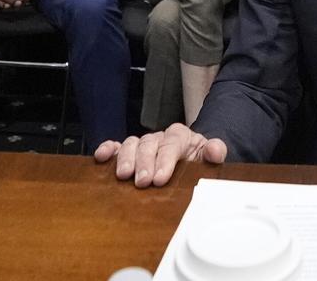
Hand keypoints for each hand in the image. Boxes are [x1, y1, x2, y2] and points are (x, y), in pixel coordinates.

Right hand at [95, 123, 228, 187]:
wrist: (191, 158)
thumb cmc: (198, 159)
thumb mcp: (210, 155)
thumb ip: (215, 151)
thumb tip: (215, 150)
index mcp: (180, 136)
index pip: (171, 143)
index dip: (165, 160)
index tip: (160, 178)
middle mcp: (159, 137)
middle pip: (149, 144)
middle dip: (145, 163)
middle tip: (142, 181)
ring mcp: (143, 143)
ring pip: (131, 144)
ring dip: (126, 159)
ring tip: (123, 175)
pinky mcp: (130, 151)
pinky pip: (117, 146)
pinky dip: (108, 149)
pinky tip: (101, 157)